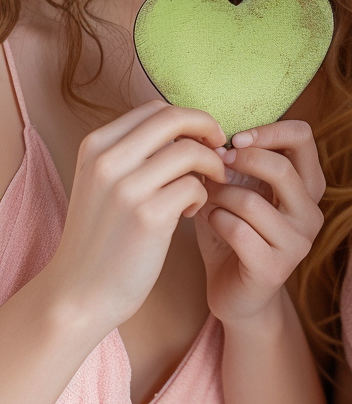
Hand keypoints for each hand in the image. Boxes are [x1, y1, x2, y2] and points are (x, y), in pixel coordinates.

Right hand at [48, 100, 226, 333]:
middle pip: (175, 118)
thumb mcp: (105, 181)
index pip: (156, 109)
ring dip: (211, 165)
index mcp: (96, 145)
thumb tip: (191, 127)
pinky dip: (202, 196)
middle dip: (208, 127)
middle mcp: (108, 161)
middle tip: (220, 147)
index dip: (189, 118)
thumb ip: (138, 150)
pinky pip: (195, 186)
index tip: (202, 136)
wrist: (78, 294)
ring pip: (191, 151)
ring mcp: (127, 188)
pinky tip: (189, 213)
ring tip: (206, 186)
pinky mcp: (148, 216)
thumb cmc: (103, 234)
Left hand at [195, 120, 325, 325]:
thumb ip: (240, 164)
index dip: (269, 131)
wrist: (235, 295)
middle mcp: (311, 213)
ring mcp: (297, 243)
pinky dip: (215, 221)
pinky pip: (238, 232)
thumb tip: (214, 135)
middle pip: (282, 169)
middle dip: (241, 161)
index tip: (236, 138)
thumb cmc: (236, 233)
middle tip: (216, 164)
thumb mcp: (243, 191)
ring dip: (219, 196)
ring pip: (251, 202)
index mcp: (309, 187)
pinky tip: (211, 223)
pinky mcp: (275, 268)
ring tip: (206, 199)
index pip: (303, 138)